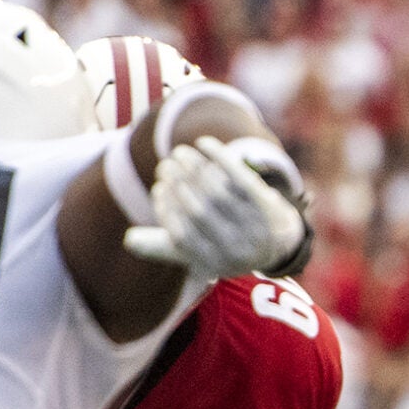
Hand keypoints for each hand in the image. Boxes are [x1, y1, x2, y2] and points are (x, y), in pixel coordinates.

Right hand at [124, 135, 309, 280]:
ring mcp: (257, 229)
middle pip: (201, 211)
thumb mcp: (196, 252)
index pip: (183, 236)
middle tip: (167, 165)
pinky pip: (241, 177)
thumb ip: (163, 246)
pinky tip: (204, 143)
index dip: (166, 210)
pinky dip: (221, 157)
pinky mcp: (270, 206)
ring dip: (195, 167)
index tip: (158, 189)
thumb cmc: (223, 242)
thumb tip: (129, 240)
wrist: (279, 241)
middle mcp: (239, 251)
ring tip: (180, 153)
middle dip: (179, 184)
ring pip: (219, 192)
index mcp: (217, 264)